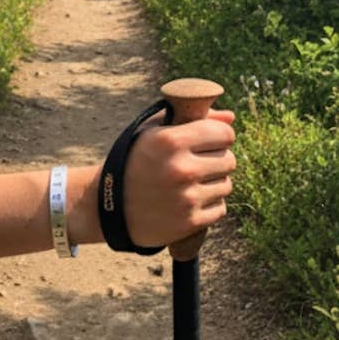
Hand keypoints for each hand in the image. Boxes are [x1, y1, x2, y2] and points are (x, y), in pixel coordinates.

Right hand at [122, 109, 234, 250]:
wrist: (107, 205)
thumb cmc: (133, 160)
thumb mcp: (154, 132)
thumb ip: (193, 119)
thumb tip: (231, 117)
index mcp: (171, 141)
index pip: (224, 133)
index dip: (219, 134)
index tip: (211, 139)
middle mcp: (182, 169)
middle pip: (229, 160)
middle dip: (217, 159)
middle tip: (198, 162)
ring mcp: (187, 198)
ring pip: (226, 185)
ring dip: (213, 182)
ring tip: (190, 182)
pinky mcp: (190, 222)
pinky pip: (220, 208)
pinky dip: (209, 204)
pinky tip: (189, 200)